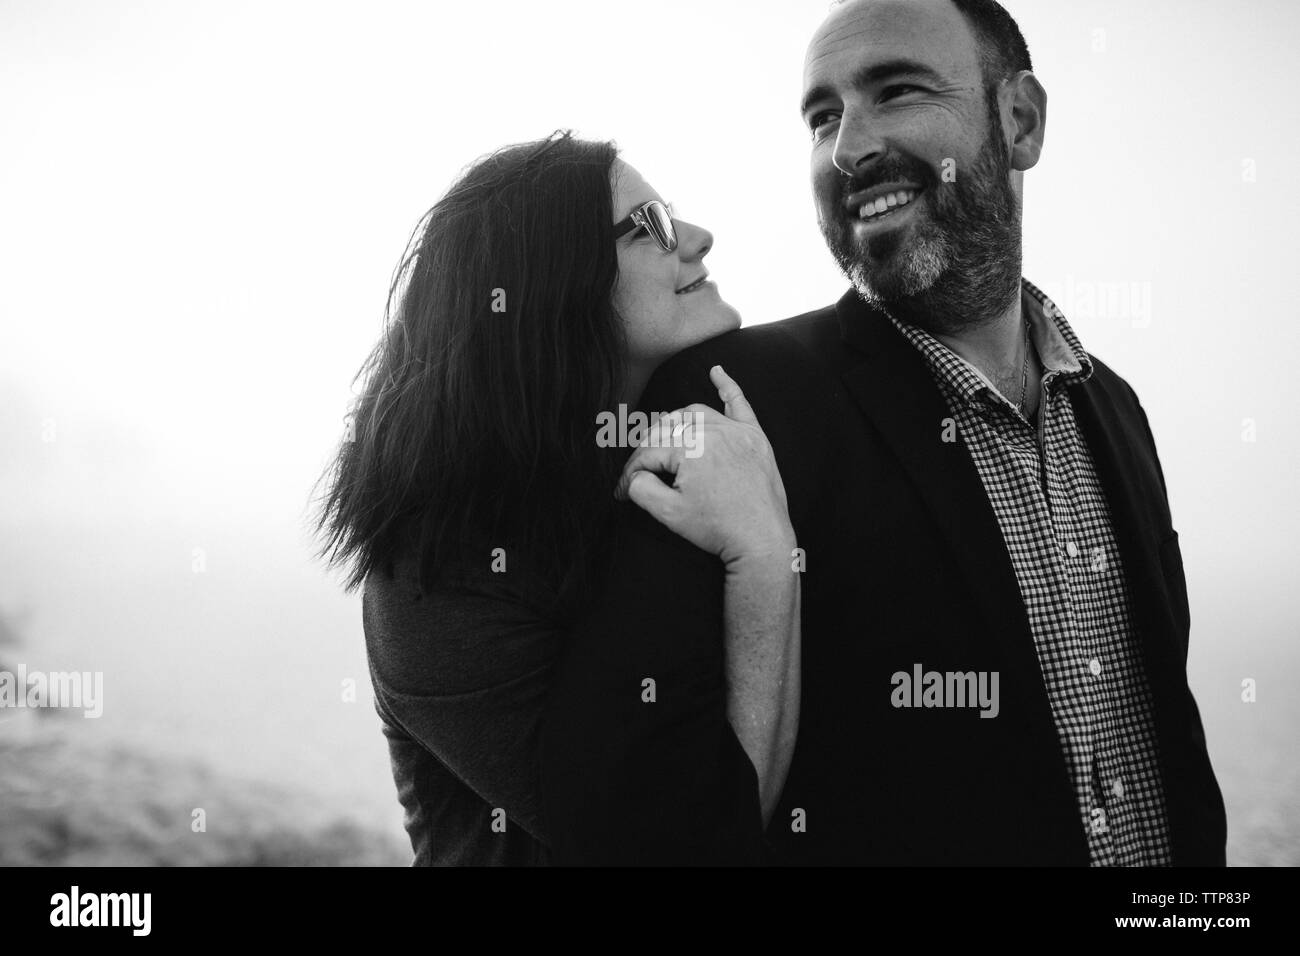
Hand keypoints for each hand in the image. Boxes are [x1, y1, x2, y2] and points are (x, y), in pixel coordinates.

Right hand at [614, 366, 793, 565]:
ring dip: (674, 423)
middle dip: (647, 451)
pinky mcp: (755, 438)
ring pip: (695, 413)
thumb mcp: (668, 513)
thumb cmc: (717, 529)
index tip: (621, 492)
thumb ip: (640, 488)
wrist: (761, 541)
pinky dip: (727, 386)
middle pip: (667, 430)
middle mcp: (714, 432)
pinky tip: (716, 372)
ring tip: (661, 440)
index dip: (630, 474)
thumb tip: (632, 477)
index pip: (648, 452)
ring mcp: (737, 432)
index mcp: (691, 448)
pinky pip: (740, 404)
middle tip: (639, 474)